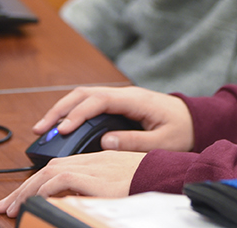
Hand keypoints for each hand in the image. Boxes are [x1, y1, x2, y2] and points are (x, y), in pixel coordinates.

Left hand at [0, 151, 145, 216]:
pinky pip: (63, 179)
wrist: (172, 178)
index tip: (21, 199)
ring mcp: (95, 167)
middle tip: (6, 206)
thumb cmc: (152, 184)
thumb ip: (100, 189)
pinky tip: (36, 201)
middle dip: (22, 188)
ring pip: (50, 173)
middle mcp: (93, 160)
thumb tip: (77, 202)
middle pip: (48, 169)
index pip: (58, 168)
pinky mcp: (98, 177)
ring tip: (13, 209)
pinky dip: (46, 188)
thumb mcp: (121, 188)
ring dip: (27, 190)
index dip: (35, 183)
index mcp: (98, 161)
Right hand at [29, 86, 194, 152]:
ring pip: (84, 97)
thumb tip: (105, 141)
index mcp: (134, 99)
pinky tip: (61, 126)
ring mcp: (120, 98)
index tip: (62, 129)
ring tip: (43, 128)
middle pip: (84, 94)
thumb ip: (135, 142)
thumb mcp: (163, 141)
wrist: (195, 119)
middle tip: (40, 129)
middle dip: (59, 109)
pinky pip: (91, 104)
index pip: (98, 100)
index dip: (78, 114)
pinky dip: (73, 113)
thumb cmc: (182, 130)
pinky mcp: (119, 105)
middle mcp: (124, 94)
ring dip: (62, 110)